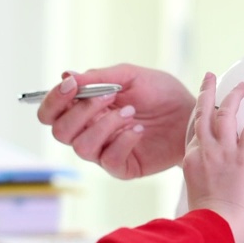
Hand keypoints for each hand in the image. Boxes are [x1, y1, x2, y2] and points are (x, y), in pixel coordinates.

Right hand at [36, 64, 193, 178]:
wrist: (192, 115)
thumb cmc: (162, 94)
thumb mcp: (131, 77)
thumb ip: (99, 77)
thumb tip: (65, 75)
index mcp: (85, 108)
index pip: (51, 112)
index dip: (54, 100)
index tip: (72, 85)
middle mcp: (89, 131)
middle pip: (59, 131)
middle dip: (80, 112)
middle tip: (108, 97)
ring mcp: (104, 151)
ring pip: (81, 147)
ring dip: (104, 125)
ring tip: (130, 113)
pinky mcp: (122, 167)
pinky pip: (109, 159)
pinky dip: (123, 141)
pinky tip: (139, 130)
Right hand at [182, 73, 243, 242]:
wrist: (215, 227)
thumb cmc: (210, 222)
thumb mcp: (199, 196)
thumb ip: (206, 185)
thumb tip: (218, 191)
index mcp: (192, 161)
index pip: (193, 132)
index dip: (198, 116)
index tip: (202, 107)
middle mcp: (204, 151)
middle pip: (203, 114)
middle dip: (207, 93)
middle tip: (209, 77)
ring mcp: (223, 152)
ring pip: (225, 114)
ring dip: (234, 97)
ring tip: (241, 86)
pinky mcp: (243, 157)